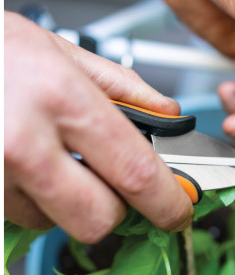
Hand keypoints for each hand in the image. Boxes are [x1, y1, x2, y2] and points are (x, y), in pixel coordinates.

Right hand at [4, 13, 193, 241]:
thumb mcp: (62, 50)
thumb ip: (122, 86)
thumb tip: (168, 114)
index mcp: (60, 99)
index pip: (134, 170)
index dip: (166, 200)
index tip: (179, 211)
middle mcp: (22, 142)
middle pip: (97, 218)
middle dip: (115, 208)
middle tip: (111, 181)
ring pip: (52, 223)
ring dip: (63, 203)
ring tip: (48, 156)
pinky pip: (13, 218)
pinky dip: (26, 201)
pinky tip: (21, 165)